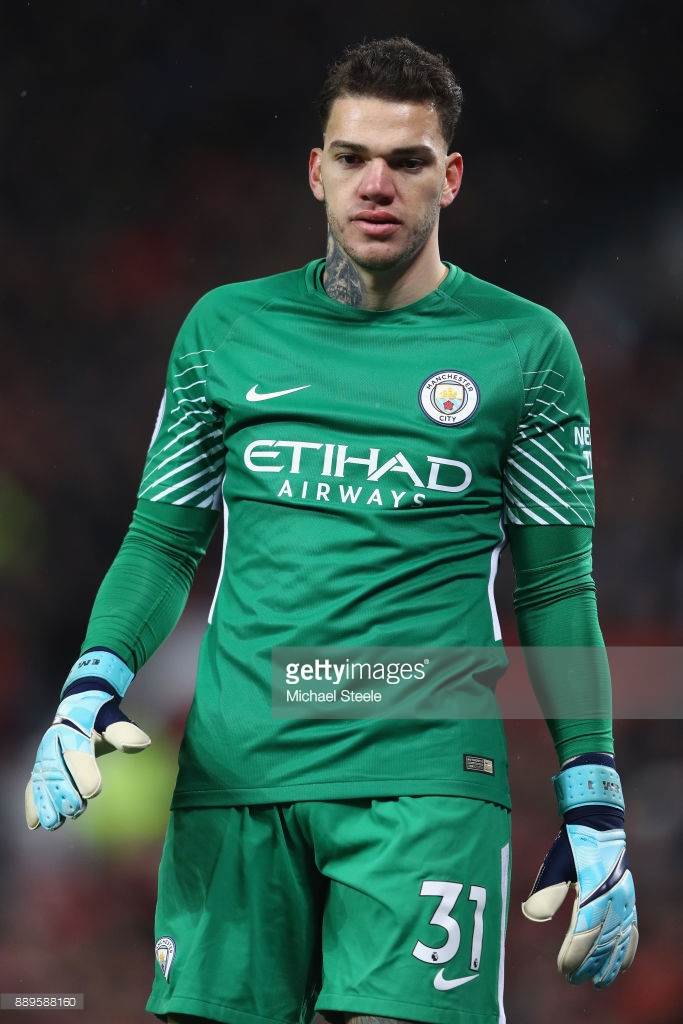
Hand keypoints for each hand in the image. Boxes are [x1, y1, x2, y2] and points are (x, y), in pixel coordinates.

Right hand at [25, 651, 149, 830]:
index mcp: (74, 729)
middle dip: (63, 792)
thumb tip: (142, 743)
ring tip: (54, 823)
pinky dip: (33, 803)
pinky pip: (33, 785)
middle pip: (56, 771)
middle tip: (74, 810)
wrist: (78, 705)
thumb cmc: (100, 717)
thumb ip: (125, 733)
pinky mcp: (40, 767)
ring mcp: (45, 755)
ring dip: (46, 803)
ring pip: (42, 781)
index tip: (92, 793)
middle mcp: (54, 742)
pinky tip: (35, 824)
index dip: (84, 773)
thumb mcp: (114, 720)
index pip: (78, 753)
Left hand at [522, 757, 637, 986]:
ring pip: (619, 940)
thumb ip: (546, 891)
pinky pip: (632, 930)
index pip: (585, 931)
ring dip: (610, 963)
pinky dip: (628, 949)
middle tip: (575, 979)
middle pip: (603, 941)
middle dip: (590, 964)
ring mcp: (624, 900)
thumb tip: (531, 915)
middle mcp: (613, 898)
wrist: (598, 824)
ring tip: (599, 981)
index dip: (575, 954)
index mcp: (594, 890)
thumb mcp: (556, 864)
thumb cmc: (573, 844)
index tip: (564, 969)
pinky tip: (623, 964)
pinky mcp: (628, 899)